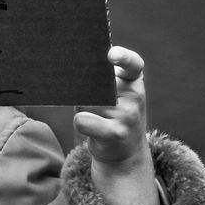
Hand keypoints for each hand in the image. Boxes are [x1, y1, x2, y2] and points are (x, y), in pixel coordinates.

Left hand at [73, 45, 157, 204]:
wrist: (123, 150)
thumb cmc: (108, 113)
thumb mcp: (109, 92)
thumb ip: (96, 79)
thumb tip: (70, 73)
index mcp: (133, 80)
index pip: (133, 63)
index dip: (123, 56)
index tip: (111, 54)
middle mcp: (135, 95)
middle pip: (94, 82)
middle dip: (85, 89)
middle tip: (94, 101)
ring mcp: (128, 115)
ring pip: (85, 102)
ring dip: (82, 108)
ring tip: (96, 117)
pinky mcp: (115, 133)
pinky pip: (82, 120)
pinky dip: (80, 123)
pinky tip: (91, 129)